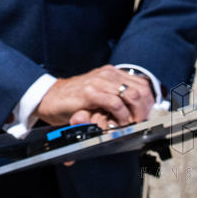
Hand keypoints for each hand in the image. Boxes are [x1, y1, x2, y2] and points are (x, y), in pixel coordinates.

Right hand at [36, 65, 154, 128]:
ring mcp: (98, 82)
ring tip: (129, 124)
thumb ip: (115, 97)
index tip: (145, 116)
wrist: (47, 97)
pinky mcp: (89, 93)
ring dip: (135, 114)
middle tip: (139, 123)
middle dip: (144, 110)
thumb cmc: (74, 100)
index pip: (143, 84)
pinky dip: (121, 116)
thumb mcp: (99, 95)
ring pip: (132, 95)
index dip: (148, 103)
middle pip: (141, 90)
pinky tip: (117, 122)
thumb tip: (138, 111)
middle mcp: (107, 74)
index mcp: (111, 73)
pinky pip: (115, 103)